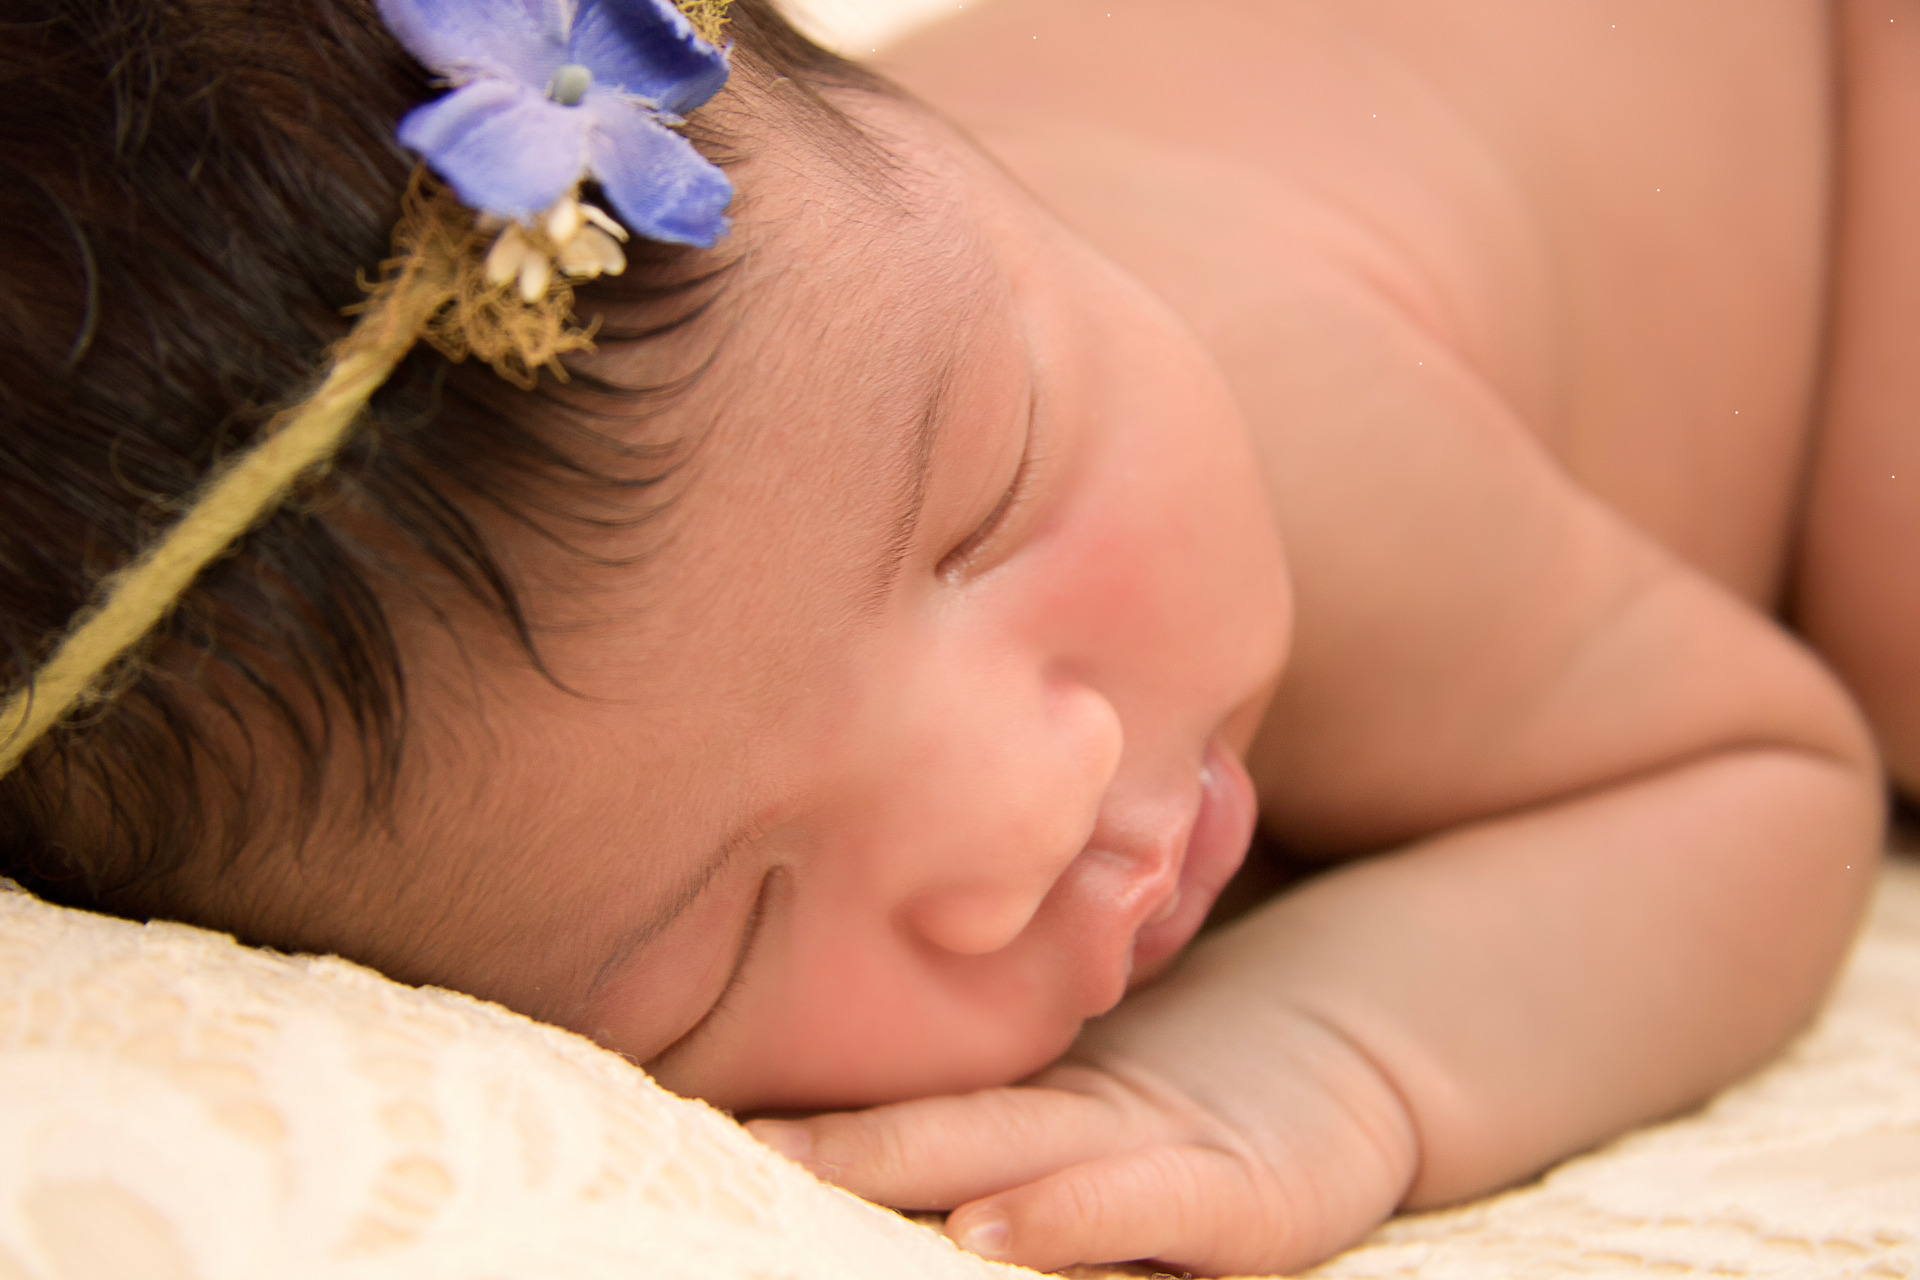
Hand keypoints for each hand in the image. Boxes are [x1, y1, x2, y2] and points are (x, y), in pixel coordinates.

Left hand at [746, 976, 1418, 1274]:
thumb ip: (989, 1115)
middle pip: (928, 1128)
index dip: (803, 1112)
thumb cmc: (1199, 1104)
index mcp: (1029, 1108)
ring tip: (794, 1166)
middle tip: (700, 1128)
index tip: (688, 1108)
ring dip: (898, 1163)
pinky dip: (1061, 1218)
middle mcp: (1074, 1123)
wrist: (1355, 1064)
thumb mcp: (1089, 1106)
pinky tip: (987, 1231)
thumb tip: (842, 1127)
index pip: (904, 1109)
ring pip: (1007, 1155)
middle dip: (817, 1138)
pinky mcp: (1238, 1204)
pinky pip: (1137, 1212)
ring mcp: (1153, 1150)